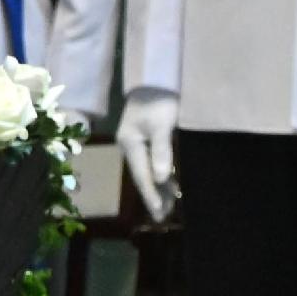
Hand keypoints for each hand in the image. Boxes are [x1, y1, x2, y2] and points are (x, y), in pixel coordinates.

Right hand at [118, 92, 177, 220]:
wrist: (155, 78)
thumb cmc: (159, 100)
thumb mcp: (162, 124)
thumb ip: (162, 151)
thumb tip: (160, 179)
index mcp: (130, 144)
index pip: (142, 176)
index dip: (152, 195)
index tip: (159, 213)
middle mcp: (130, 146)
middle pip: (142, 176)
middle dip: (153, 196)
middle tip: (162, 217)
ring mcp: (136, 142)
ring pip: (147, 171)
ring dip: (157, 188)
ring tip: (166, 207)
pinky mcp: (144, 138)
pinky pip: (151, 162)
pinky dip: (160, 175)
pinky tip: (167, 184)